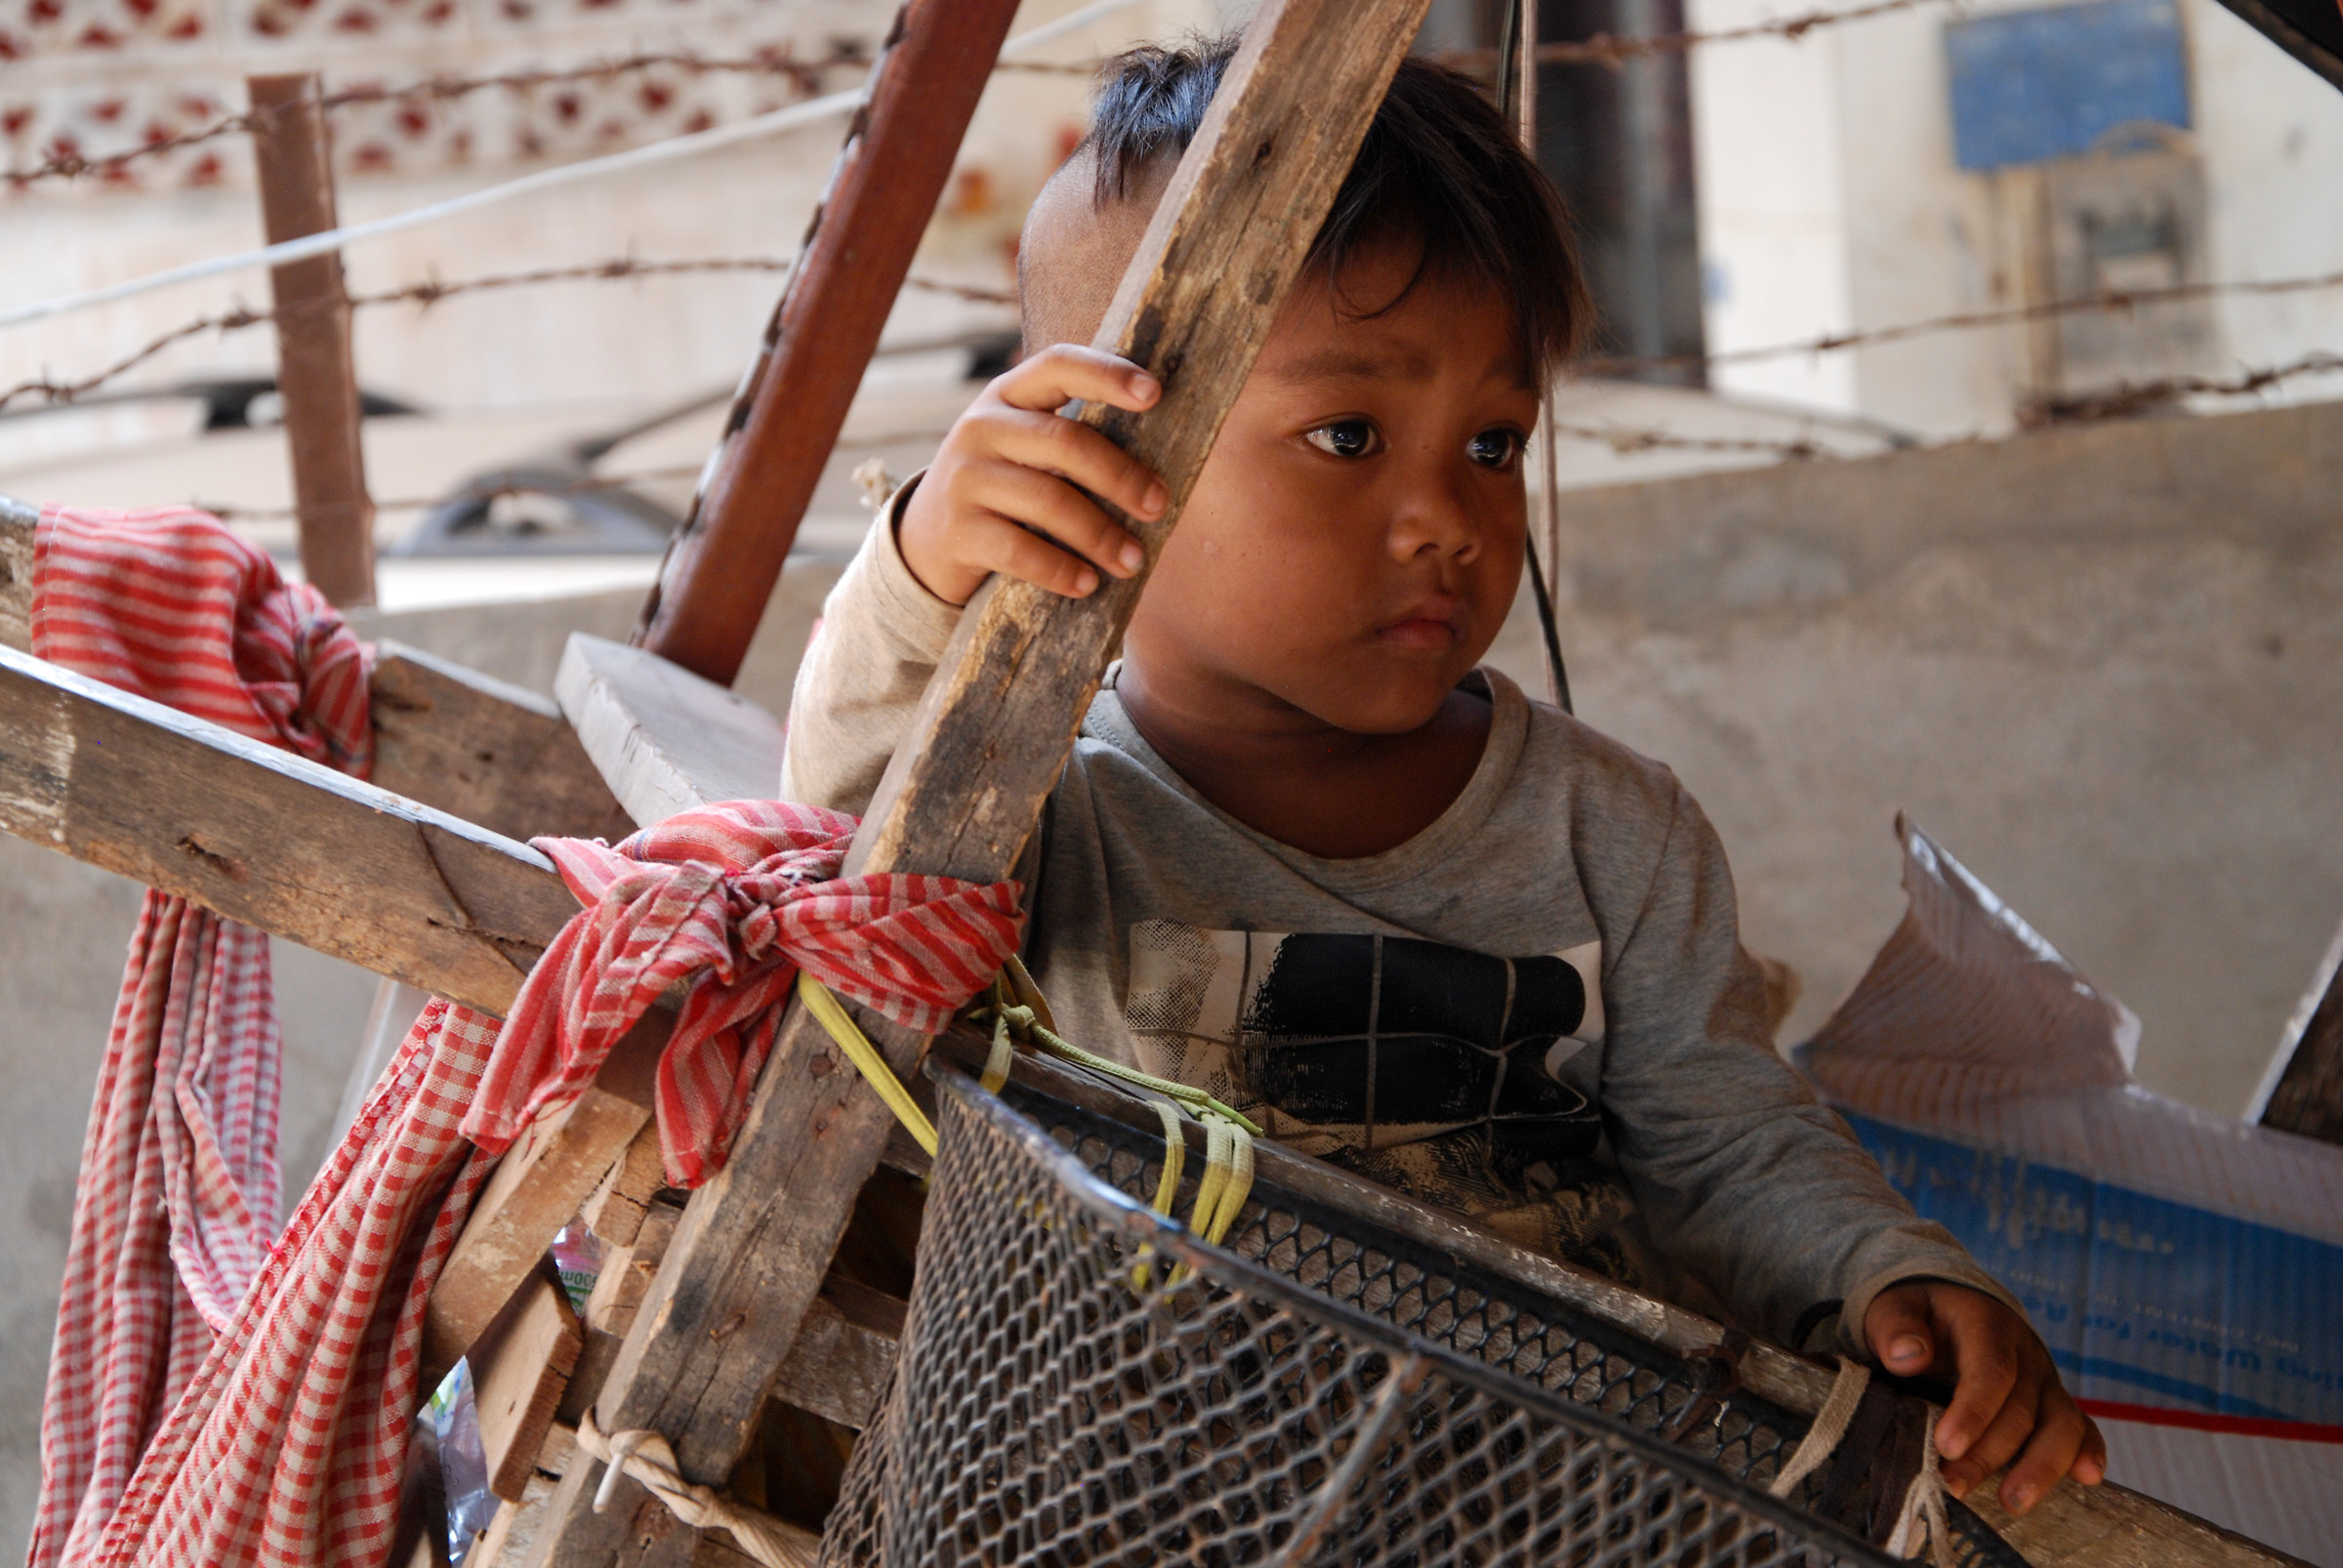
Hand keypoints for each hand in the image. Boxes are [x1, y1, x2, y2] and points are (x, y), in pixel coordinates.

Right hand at [898, 344, 1170, 606]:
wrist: (925, 539)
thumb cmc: (1003, 489)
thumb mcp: (1025, 449)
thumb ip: (1070, 442)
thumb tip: (1155, 473)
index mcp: (1008, 395)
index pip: (1059, 366)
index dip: (1108, 374)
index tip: (1155, 393)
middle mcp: (981, 427)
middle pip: (1065, 442)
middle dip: (1121, 477)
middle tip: (1158, 506)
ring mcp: (965, 478)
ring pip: (1049, 501)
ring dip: (1101, 535)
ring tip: (1132, 560)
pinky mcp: (958, 529)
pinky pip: (1021, 550)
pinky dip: (1062, 570)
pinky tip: (1088, 584)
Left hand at [1865, 1281, 2106, 1513]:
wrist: (1951, 1305)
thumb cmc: (1919, 1315)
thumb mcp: (1895, 1307)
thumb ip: (1895, 1327)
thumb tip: (1907, 1357)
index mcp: (1987, 1325)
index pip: (1991, 1370)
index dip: (1973, 1411)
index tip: (1947, 1446)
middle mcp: (2025, 1353)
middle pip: (2021, 1409)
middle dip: (1989, 1453)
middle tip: (1955, 1485)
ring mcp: (2045, 1380)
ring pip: (2061, 1423)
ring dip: (2041, 1466)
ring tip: (2013, 1502)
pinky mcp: (2054, 1403)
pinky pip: (2081, 1426)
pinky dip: (2088, 1451)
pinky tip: (2086, 1477)